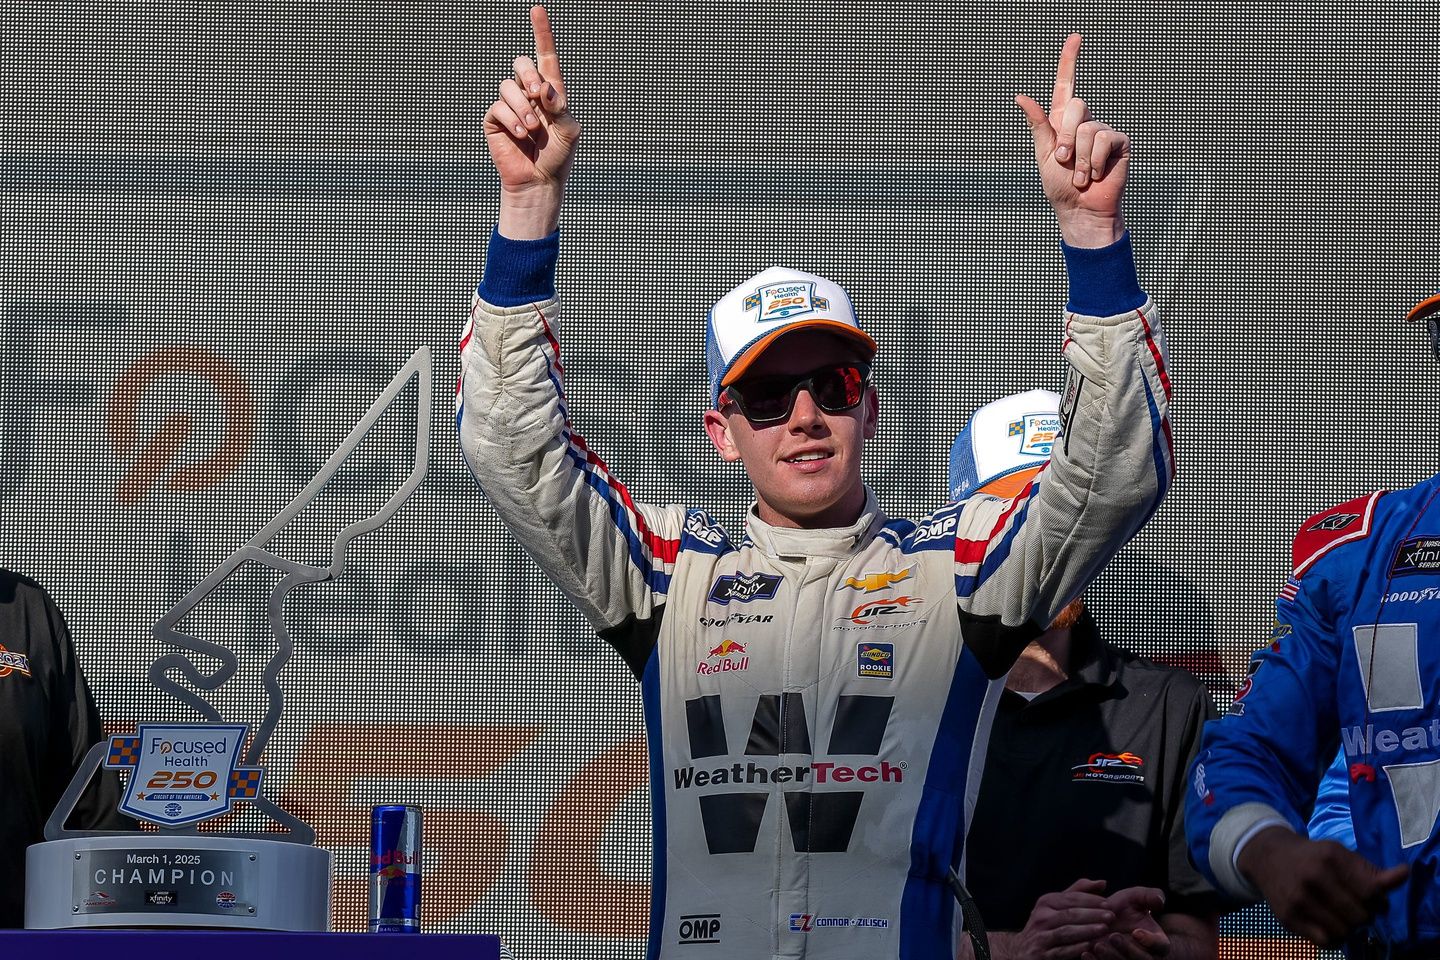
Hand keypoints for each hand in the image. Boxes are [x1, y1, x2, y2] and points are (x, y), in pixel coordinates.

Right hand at [483, 5, 581, 238]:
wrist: (539, 181)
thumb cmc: (559, 157)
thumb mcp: (570, 131)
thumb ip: (561, 107)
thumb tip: (544, 89)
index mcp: (551, 92)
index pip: (545, 57)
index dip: (541, 32)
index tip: (537, 10)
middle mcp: (529, 94)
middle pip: (521, 63)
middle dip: (529, 74)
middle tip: (539, 94)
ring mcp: (511, 105)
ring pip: (508, 86)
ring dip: (523, 107)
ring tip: (533, 129)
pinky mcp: (495, 119)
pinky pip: (499, 107)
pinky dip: (512, 120)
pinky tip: (522, 136)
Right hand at [1007, 879, 1116, 959]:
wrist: (1023, 950)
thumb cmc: (1047, 925)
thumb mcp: (1057, 906)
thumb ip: (1078, 893)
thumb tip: (1102, 883)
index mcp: (1046, 903)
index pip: (1071, 898)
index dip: (1090, 900)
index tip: (1108, 903)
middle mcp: (1040, 917)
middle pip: (1069, 914)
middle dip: (1092, 914)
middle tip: (1111, 916)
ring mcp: (1040, 936)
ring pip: (1066, 931)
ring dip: (1087, 930)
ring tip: (1104, 929)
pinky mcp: (1041, 955)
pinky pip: (1061, 951)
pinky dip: (1076, 948)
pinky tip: (1090, 945)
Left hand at [1016, 35, 1128, 247]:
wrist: (1079, 209)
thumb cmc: (1059, 186)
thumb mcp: (1043, 155)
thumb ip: (1038, 125)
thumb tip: (1021, 96)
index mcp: (1063, 122)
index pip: (1067, 85)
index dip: (1070, 61)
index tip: (1075, 37)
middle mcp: (1085, 121)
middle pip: (1076, 106)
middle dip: (1066, 137)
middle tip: (1064, 162)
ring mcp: (1104, 130)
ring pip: (1089, 129)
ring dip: (1079, 159)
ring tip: (1080, 175)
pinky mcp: (1119, 142)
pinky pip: (1104, 140)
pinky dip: (1094, 161)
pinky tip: (1095, 174)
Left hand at [1082, 887, 1169, 959]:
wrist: (1108, 920)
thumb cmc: (1126, 908)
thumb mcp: (1137, 898)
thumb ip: (1149, 896)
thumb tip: (1159, 900)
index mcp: (1158, 942)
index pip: (1160, 945)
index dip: (1150, 940)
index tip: (1136, 931)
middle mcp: (1147, 957)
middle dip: (1128, 950)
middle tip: (1113, 936)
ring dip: (1111, 958)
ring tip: (1097, 945)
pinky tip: (1085, 954)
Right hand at [1237, 826, 1408, 947]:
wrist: (1268, 857)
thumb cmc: (1313, 857)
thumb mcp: (1341, 855)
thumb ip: (1372, 871)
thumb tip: (1404, 874)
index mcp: (1330, 858)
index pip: (1372, 894)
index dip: (1378, 901)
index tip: (1372, 899)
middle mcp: (1313, 878)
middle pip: (1360, 916)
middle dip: (1364, 916)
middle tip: (1355, 908)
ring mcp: (1298, 899)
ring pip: (1344, 932)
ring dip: (1348, 928)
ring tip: (1341, 916)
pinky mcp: (1287, 917)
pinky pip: (1325, 942)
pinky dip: (1333, 938)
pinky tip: (1328, 924)